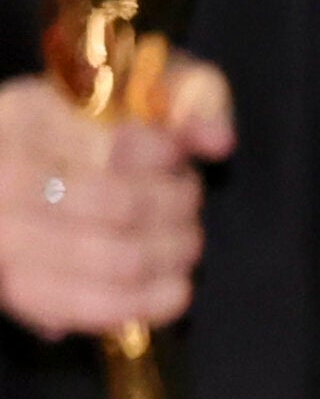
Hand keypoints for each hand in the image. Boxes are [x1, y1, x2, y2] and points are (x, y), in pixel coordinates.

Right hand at [0, 50, 234, 340]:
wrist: (6, 187)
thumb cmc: (71, 133)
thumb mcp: (116, 92)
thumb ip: (180, 91)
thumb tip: (219, 140)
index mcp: (25, 120)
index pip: (118, 145)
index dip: (167, 156)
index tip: (177, 157)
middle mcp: (7, 180)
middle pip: (125, 206)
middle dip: (177, 207)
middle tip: (188, 203)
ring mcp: (8, 239)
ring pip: (122, 259)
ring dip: (174, 253)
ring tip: (184, 240)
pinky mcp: (22, 292)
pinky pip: (101, 306)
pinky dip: (154, 301)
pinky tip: (176, 287)